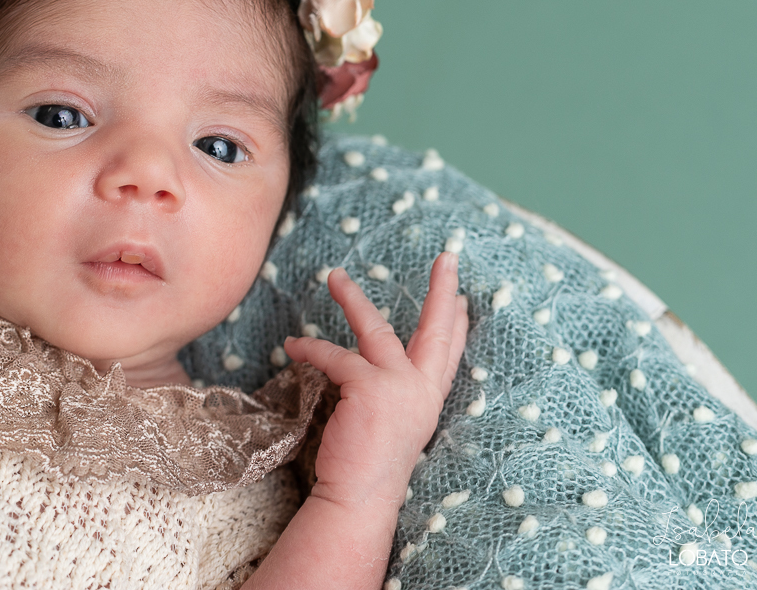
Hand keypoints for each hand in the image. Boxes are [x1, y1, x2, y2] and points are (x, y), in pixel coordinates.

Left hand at [283, 251, 468, 510]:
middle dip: (443, 291)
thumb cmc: (366, 466)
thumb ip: (390, 393)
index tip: (464, 299)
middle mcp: (421, 390)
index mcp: (428, 400)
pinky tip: (292, 345)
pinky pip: (335, 356)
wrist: (357, 498)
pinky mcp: (368, 387)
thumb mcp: (390, 423)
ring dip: (353, 299)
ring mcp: (398, 387)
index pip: (448, 354)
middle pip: (436, 331)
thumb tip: (369, 367)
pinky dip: (311, 348)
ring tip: (335, 276)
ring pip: (376, 329)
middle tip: (448, 257)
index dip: (456, 324)